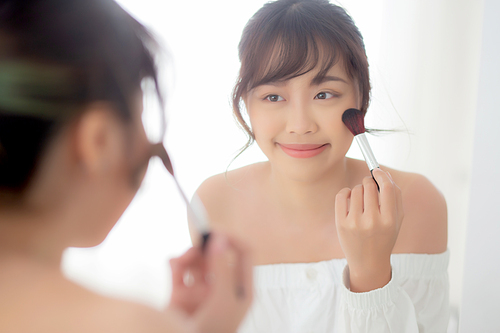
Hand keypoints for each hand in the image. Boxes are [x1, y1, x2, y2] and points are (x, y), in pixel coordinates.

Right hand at [168, 233, 252, 332]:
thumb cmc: (213, 329)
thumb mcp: (224, 300)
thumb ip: (222, 268)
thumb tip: (220, 238)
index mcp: (241, 288)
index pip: (244, 253)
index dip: (232, 239)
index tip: (216, 231)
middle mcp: (222, 286)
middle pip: (218, 253)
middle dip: (207, 246)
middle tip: (198, 239)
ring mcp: (201, 290)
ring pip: (197, 259)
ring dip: (189, 254)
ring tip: (181, 260)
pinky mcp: (180, 294)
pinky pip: (179, 269)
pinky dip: (175, 262)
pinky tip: (172, 264)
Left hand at [335, 168, 403, 291]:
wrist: (368, 262)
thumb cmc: (384, 237)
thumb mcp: (396, 220)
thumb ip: (395, 196)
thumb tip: (383, 173)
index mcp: (389, 220)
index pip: (387, 188)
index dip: (381, 175)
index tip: (377, 170)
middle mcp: (372, 221)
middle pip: (369, 186)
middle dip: (369, 182)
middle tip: (369, 187)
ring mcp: (355, 223)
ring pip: (355, 190)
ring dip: (358, 190)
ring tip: (361, 201)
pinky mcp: (341, 224)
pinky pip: (341, 195)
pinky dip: (345, 192)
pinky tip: (349, 197)